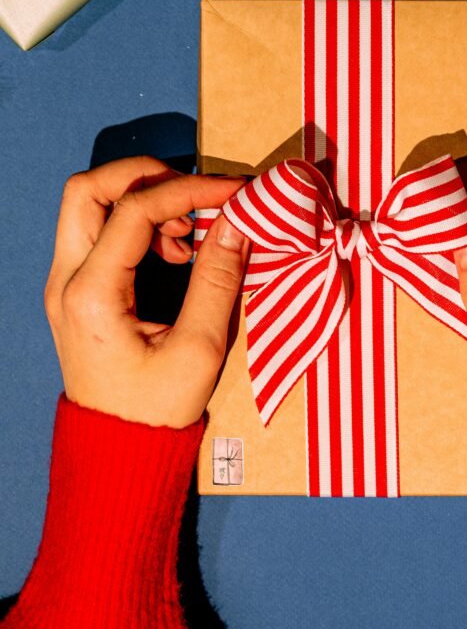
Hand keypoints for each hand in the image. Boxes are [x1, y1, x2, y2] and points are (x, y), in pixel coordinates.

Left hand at [44, 157, 247, 427]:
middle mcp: (66, 280)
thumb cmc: (157, 412)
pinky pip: (98, 230)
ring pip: (88, 203)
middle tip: (197, 194)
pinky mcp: (77, 289)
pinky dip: (137, 222)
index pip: (135, 209)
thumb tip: (238, 222)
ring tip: (190, 231)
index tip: (235, 191)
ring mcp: (65, 282)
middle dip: (147, 176)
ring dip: (142, 198)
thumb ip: (219, 280)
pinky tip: (176, 252)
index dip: (190, 189)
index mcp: (91, 294)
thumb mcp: (199, 350)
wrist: (119, 452)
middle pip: (88, 188)